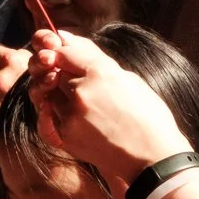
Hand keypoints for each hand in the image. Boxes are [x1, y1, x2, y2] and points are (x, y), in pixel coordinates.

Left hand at [27, 29, 188, 184]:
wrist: (153, 159)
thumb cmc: (149, 118)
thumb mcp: (129, 80)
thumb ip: (96, 59)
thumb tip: (68, 38)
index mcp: (101, 73)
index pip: (66, 51)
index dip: (65, 52)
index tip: (69, 56)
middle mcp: (81, 93)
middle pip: (54, 70)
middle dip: (61, 71)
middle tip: (76, 79)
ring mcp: (71, 117)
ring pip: (48, 92)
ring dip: (56, 92)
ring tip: (77, 99)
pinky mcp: (65, 138)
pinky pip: (46, 118)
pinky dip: (51, 112)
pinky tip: (66, 112)